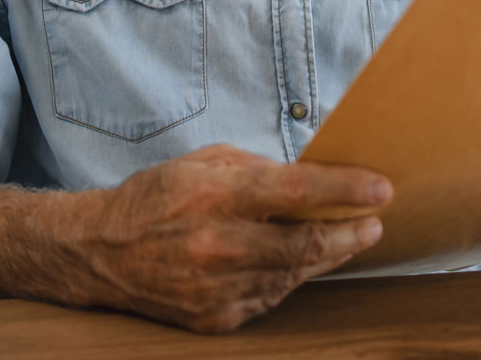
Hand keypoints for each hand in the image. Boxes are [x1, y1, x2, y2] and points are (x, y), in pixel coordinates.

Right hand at [75, 144, 389, 332]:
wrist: (99, 253)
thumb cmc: (155, 197)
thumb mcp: (204, 162)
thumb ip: (259, 169)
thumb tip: (311, 177)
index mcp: (215, 196)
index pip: (296, 191)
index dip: (346, 190)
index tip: (381, 188)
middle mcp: (217, 245)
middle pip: (306, 244)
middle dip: (351, 233)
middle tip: (374, 223)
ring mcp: (216, 288)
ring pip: (293, 275)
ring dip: (326, 258)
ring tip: (343, 240)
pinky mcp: (215, 318)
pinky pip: (270, 298)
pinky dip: (288, 279)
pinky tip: (295, 264)